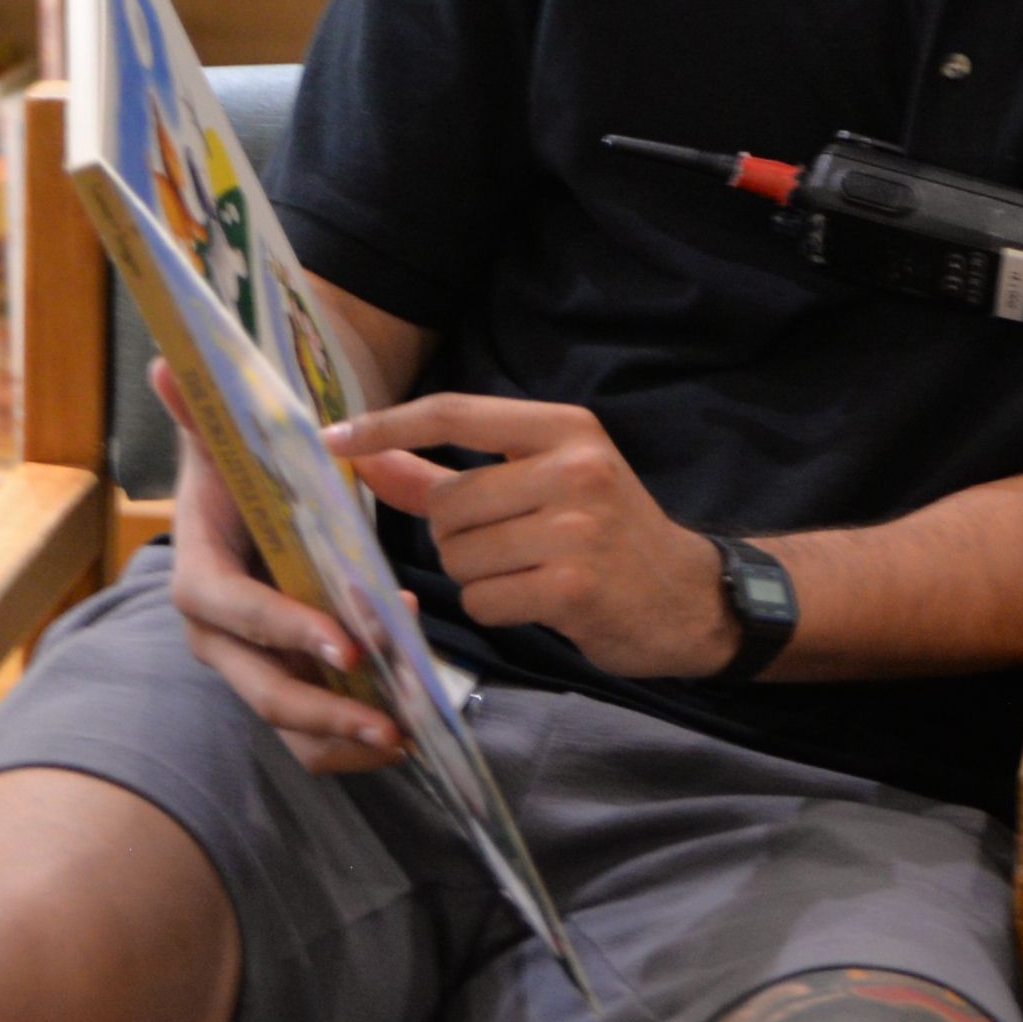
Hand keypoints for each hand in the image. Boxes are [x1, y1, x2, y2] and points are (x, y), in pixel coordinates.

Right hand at [160, 367, 401, 772]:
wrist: (247, 511)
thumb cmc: (241, 476)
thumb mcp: (227, 442)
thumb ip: (203, 412)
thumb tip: (165, 362)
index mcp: (200, 577)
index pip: (235, 610)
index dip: (284, 628)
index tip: (344, 643)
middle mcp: (218, 637)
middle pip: (262, 689)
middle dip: (325, 708)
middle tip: (390, 720)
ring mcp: (251, 667)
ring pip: (289, 724)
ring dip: (344, 738)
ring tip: (406, 736)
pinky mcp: (284, 685)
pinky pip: (310, 733)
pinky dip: (351, 739)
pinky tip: (405, 728)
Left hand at [335, 390, 735, 680]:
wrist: (688, 596)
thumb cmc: (605, 533)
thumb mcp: (541, 484)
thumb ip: (445, 473)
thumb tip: (363, 458)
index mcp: (565, 429)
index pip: (456, 413)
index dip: (388, 426)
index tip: (333, 439)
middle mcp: (573, 469)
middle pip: (448, 503)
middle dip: (455, 536)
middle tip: (506, 546)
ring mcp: (576, 528)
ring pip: (460, 556)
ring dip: (476, 576)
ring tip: (527, 573)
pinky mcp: (573, 587)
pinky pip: (484, 600)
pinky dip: (497, 608)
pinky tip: (538, 601)